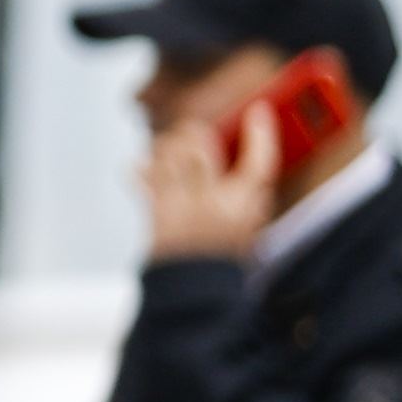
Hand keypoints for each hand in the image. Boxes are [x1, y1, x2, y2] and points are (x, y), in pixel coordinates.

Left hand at [137, 98, 277, 264]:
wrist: (193, 290)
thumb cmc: (225, 256)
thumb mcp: (253, 224)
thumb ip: (249, 190)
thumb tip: (242, 149)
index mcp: (243, 207)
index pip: (259, 160)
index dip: (261, 132)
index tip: (258, 111)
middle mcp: (210, 202)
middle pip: (198, 144)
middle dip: (196, 131)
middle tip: (198, 135)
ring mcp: (178, 205)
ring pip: (166, 152)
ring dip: (168, 144)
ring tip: (174, 152)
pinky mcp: (154, 211)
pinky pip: (141, 173)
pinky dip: (145, 165)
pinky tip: (153, 169)